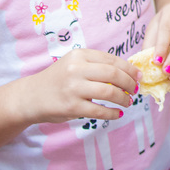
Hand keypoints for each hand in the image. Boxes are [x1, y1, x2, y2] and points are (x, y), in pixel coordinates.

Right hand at [21, 48, 139, 123]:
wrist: (31, 97)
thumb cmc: (58, 80)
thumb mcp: (74, 65)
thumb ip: (96, 66)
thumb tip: (128, 73)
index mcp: (79, 55)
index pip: (112, 59)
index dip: (129, 68)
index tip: (138, 76)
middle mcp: (76, 69)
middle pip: (113, 74)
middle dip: (129, 83)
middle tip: (135, 90)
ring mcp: (73, 88)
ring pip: (109, 91)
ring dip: (123, 98)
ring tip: (128, 102)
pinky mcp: (71, 107)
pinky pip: (99, 110)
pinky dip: (112, 113)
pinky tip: (117, 114)